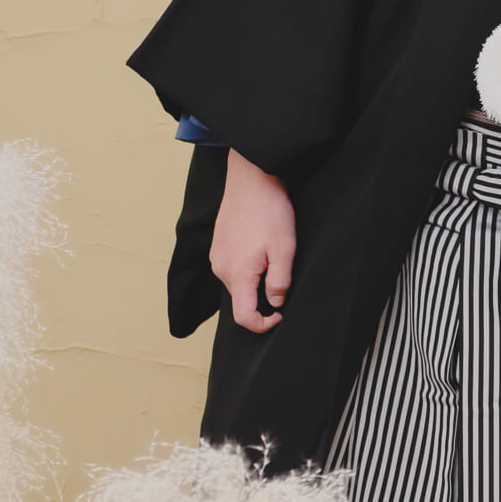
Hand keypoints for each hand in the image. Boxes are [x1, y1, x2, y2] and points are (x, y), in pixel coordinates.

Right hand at [210, 149, 296, 334]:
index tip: (280, 314)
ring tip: (273, 256)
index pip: (243, 317)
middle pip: (240, 301)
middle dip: (262, 298)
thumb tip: (275, 303)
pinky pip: (233, 268)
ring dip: (256, 281)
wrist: (251, 177)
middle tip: (283, 275)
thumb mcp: (284, 249)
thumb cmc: (269, 210)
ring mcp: (216, 256)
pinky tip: (262, 248)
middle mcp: (220, 268)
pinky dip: (248, 268)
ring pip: (237, 284)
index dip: (263, 324)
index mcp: (236, 273)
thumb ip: (279, 282)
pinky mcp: (218, 246)